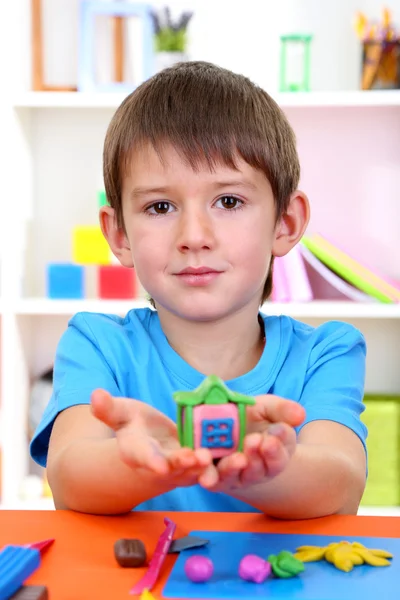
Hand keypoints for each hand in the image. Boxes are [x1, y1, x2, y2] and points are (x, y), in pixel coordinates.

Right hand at [91, 389, 213, 486]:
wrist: (151, 445)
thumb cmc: (135, 426)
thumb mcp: (122, 414)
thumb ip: (109, 409)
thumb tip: (94, 393)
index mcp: (137, 452)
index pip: (142, 457)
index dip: (150, 460)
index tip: (159, 465)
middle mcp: (159, 465)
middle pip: (171, 466)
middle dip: (183, 463)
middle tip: (196, 457)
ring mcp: (181, 469)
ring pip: (194, 471)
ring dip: (205, 467)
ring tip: (214, 458)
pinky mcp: (200, 466)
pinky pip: (212, 468)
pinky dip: (224, 464)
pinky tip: (239, 457)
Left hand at [198, 395, 305, 491]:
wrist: (224, 426)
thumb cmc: (251, 416)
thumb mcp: (267, 408)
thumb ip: (282, 410)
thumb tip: (300, 414)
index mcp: (277, 452)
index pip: (281, 454)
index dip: (277, 446)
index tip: (274, 435)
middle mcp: (259, 469)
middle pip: (260, 469)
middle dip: (257, 455)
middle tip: (254, 440)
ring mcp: (237, 475)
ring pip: (237, 476)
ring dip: (235, 467)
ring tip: (236, 457)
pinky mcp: (215, 477)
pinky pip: (212, 480)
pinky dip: (208, 477)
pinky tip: (204, 470)